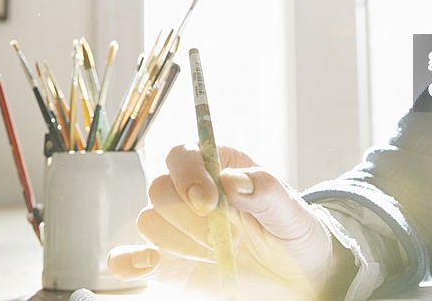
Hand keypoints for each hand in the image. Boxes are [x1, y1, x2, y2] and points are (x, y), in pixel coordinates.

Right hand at [107, 144, 351, 298]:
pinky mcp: (169, 261)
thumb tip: (234, 180)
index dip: (188, 175)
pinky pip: (135, 257)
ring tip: (215, 252)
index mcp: (220, 166)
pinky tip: (154, 265)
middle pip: (160, 188)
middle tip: (219, 235)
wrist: (297, 278)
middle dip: (187, 215)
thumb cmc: (294, 234)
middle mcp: (192, 192)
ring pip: (149, 221)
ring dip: (180, 242)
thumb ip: (266, 190)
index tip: (209, 202)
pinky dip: (134, 262)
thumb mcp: (292, 212)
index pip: (184, 154)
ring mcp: (178, 228)